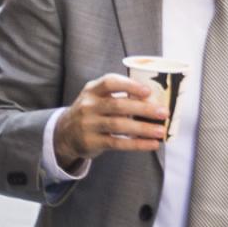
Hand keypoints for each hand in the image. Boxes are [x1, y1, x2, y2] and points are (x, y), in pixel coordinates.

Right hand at [53, 74, 167, 169]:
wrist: (64, 134)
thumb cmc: (91, 113)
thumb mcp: (96, 98)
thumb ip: (118, 96)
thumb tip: (155, 101)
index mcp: (92, 90)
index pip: (109, 82)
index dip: (130, 85)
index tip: (148, 91)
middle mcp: (88, 106)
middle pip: (118, 105)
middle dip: (143, 109)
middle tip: (163, 113)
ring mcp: (88, 124)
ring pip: (118, 125)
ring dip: (143, 128)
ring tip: (160, 131)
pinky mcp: (91, 142)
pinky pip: (117, 143)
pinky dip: (137, 144)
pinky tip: (151, 144)